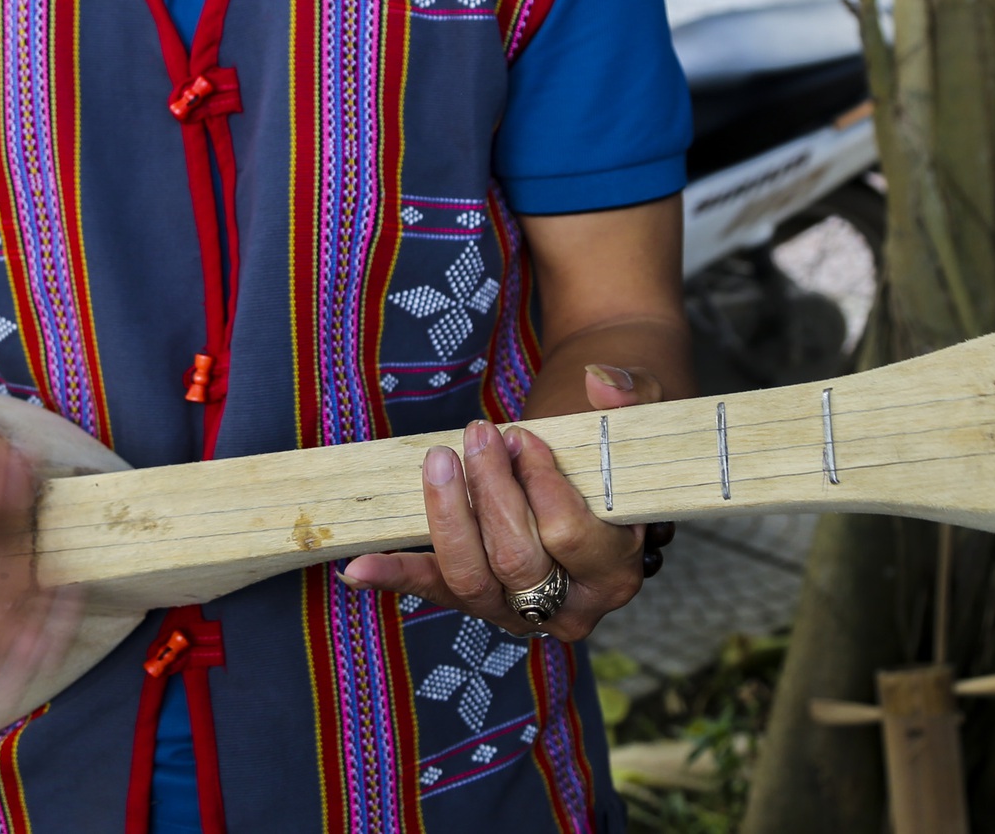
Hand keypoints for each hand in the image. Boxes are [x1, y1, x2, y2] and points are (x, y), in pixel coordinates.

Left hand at [339, 364, 658, 642]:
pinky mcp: (476, 600)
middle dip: (492, 492)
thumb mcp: (637, 422)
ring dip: (448, 516)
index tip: (521, 436)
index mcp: (615, 573)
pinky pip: (433, 589)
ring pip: (471, 579)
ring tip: (439, 460)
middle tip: (481, 434)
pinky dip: (395, 574)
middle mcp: (567, 609)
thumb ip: (632, 401)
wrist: (590, 480)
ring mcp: (517, 612)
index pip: (572, 537)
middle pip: (517, 560)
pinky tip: (357, 566)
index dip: (542, 486)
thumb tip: (601, 383)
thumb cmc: (610, 453)